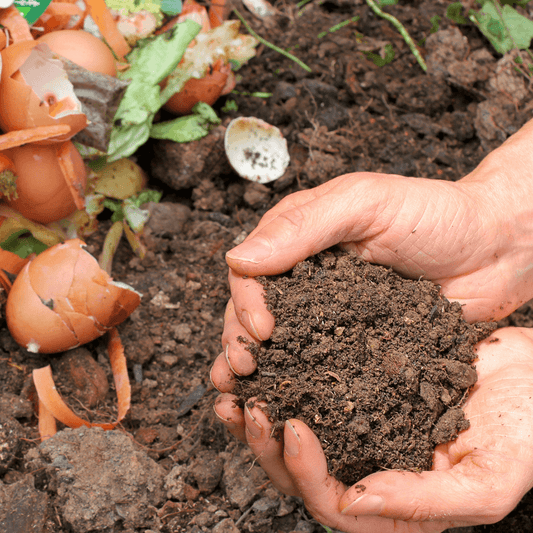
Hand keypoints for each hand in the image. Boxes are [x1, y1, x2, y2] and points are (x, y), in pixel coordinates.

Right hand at [212, 118, 532, 387]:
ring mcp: (330, 315)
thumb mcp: (365, 203)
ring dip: (257, 371)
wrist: (496, 249)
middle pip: (255, 313)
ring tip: (244, 398)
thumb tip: (238, 258)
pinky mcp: (355, 345)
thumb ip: (303, 227)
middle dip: (239, 341)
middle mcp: (307, 280)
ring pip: (280, 344)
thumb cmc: (435, 214)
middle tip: (241, 370)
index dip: (245, 302)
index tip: (261, 330)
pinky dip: (299, 387)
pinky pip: (320, 367)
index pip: (251, 272)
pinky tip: (286, 407)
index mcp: (299, 240)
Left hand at [214, 327, 532, 531]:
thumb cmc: (525, 432)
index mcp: (396, 504)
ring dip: (263, 413)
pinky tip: (270, 356)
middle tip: (248, 406)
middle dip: (267, 445)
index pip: (334, 505)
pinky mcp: (362, 388)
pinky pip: (315, 388)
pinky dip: (288, 376)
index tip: (292, 426)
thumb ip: (424, 502)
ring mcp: (364, 426)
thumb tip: (352, 501)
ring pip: (299, 432)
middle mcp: (372, 467)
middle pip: (303, 473)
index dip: (305, 472)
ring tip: (236, 386)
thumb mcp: (487, 480)